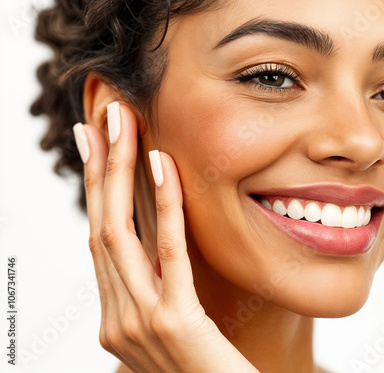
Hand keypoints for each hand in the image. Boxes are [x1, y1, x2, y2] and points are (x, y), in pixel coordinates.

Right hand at [73, 102, 257, 372]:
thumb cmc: (209, 367)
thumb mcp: (175, 323)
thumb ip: (160, 289)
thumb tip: (157, 247)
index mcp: (117, 314)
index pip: (100, 239)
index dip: (94, 190)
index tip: (94, 145)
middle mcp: (117, 317)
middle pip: (100, 227)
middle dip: (99, 168)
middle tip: (102, 118)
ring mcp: (138, 322)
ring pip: (119, 232)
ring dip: (119, 172)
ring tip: (123, 124)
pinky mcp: (173, 322)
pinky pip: (167, 252)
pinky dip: (163, 205)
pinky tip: (162, 164)